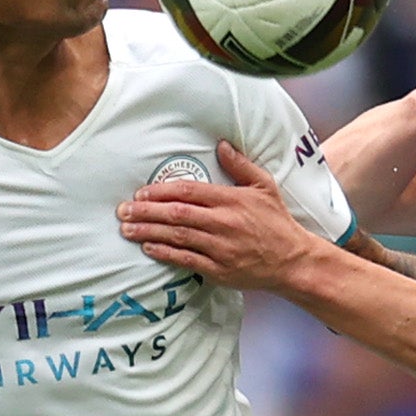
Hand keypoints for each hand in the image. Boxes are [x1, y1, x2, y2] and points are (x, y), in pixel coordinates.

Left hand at [116, 139, 322, 289]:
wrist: (292, 261)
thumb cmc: (277, 222)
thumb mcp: (264, 186)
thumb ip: (240, 165)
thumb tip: (221, 144)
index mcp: (231, 200)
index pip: (188, 191)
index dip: (161, 191)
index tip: (141, 192)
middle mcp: (223, 223)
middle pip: (177, 214)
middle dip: (146, 212)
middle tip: (123, 210)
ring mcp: (220, 248)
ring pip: (177, 237)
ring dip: (149, 232)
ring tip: (126, 229)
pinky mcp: (219, 270)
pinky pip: (186, 260)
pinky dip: (165, 253)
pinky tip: (148, 248)